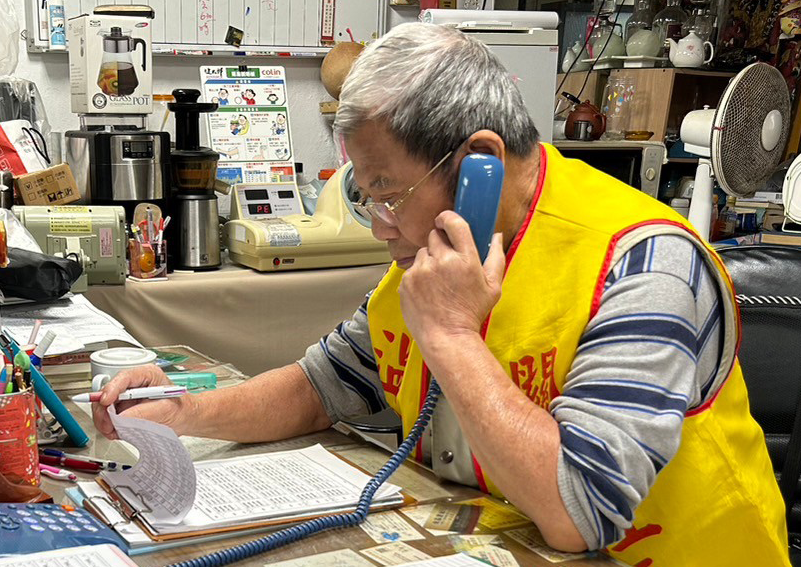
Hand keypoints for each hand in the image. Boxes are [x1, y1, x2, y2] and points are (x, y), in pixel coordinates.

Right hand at [91, 365, 194, 439]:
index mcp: (148, 375)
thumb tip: (121, 417)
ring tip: (114, 431)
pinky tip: (118, 432)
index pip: (124, 377)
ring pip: (104, 406)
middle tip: (108, 425)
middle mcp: (134, 384)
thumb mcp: (166, 410)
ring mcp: (126, 397)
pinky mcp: (123, 409)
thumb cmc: (180, 409)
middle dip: (104, 410)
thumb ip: (144, 413)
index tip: (106, 402)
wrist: (184, 418)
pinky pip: (108, 417)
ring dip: (105, 420)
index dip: (111, 389)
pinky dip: (109, 426)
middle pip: (108, 392)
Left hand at [399, 210, 505, 348]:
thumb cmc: (471, 313)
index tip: (445, 221)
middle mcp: (441, 261)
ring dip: (429, 261)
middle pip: (434, 236)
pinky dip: (418, 276)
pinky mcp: (406, 282)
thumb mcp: (493, 287)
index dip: (447, 218)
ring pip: (422, 253)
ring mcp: (421, 271)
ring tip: (438, 282)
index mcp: (464, 259)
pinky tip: (428, 292)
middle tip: (447, 263)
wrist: (446, 337)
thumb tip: (496, 235)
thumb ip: (496, 257)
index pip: (453, 223)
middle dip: (441, 245)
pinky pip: (412, 269)